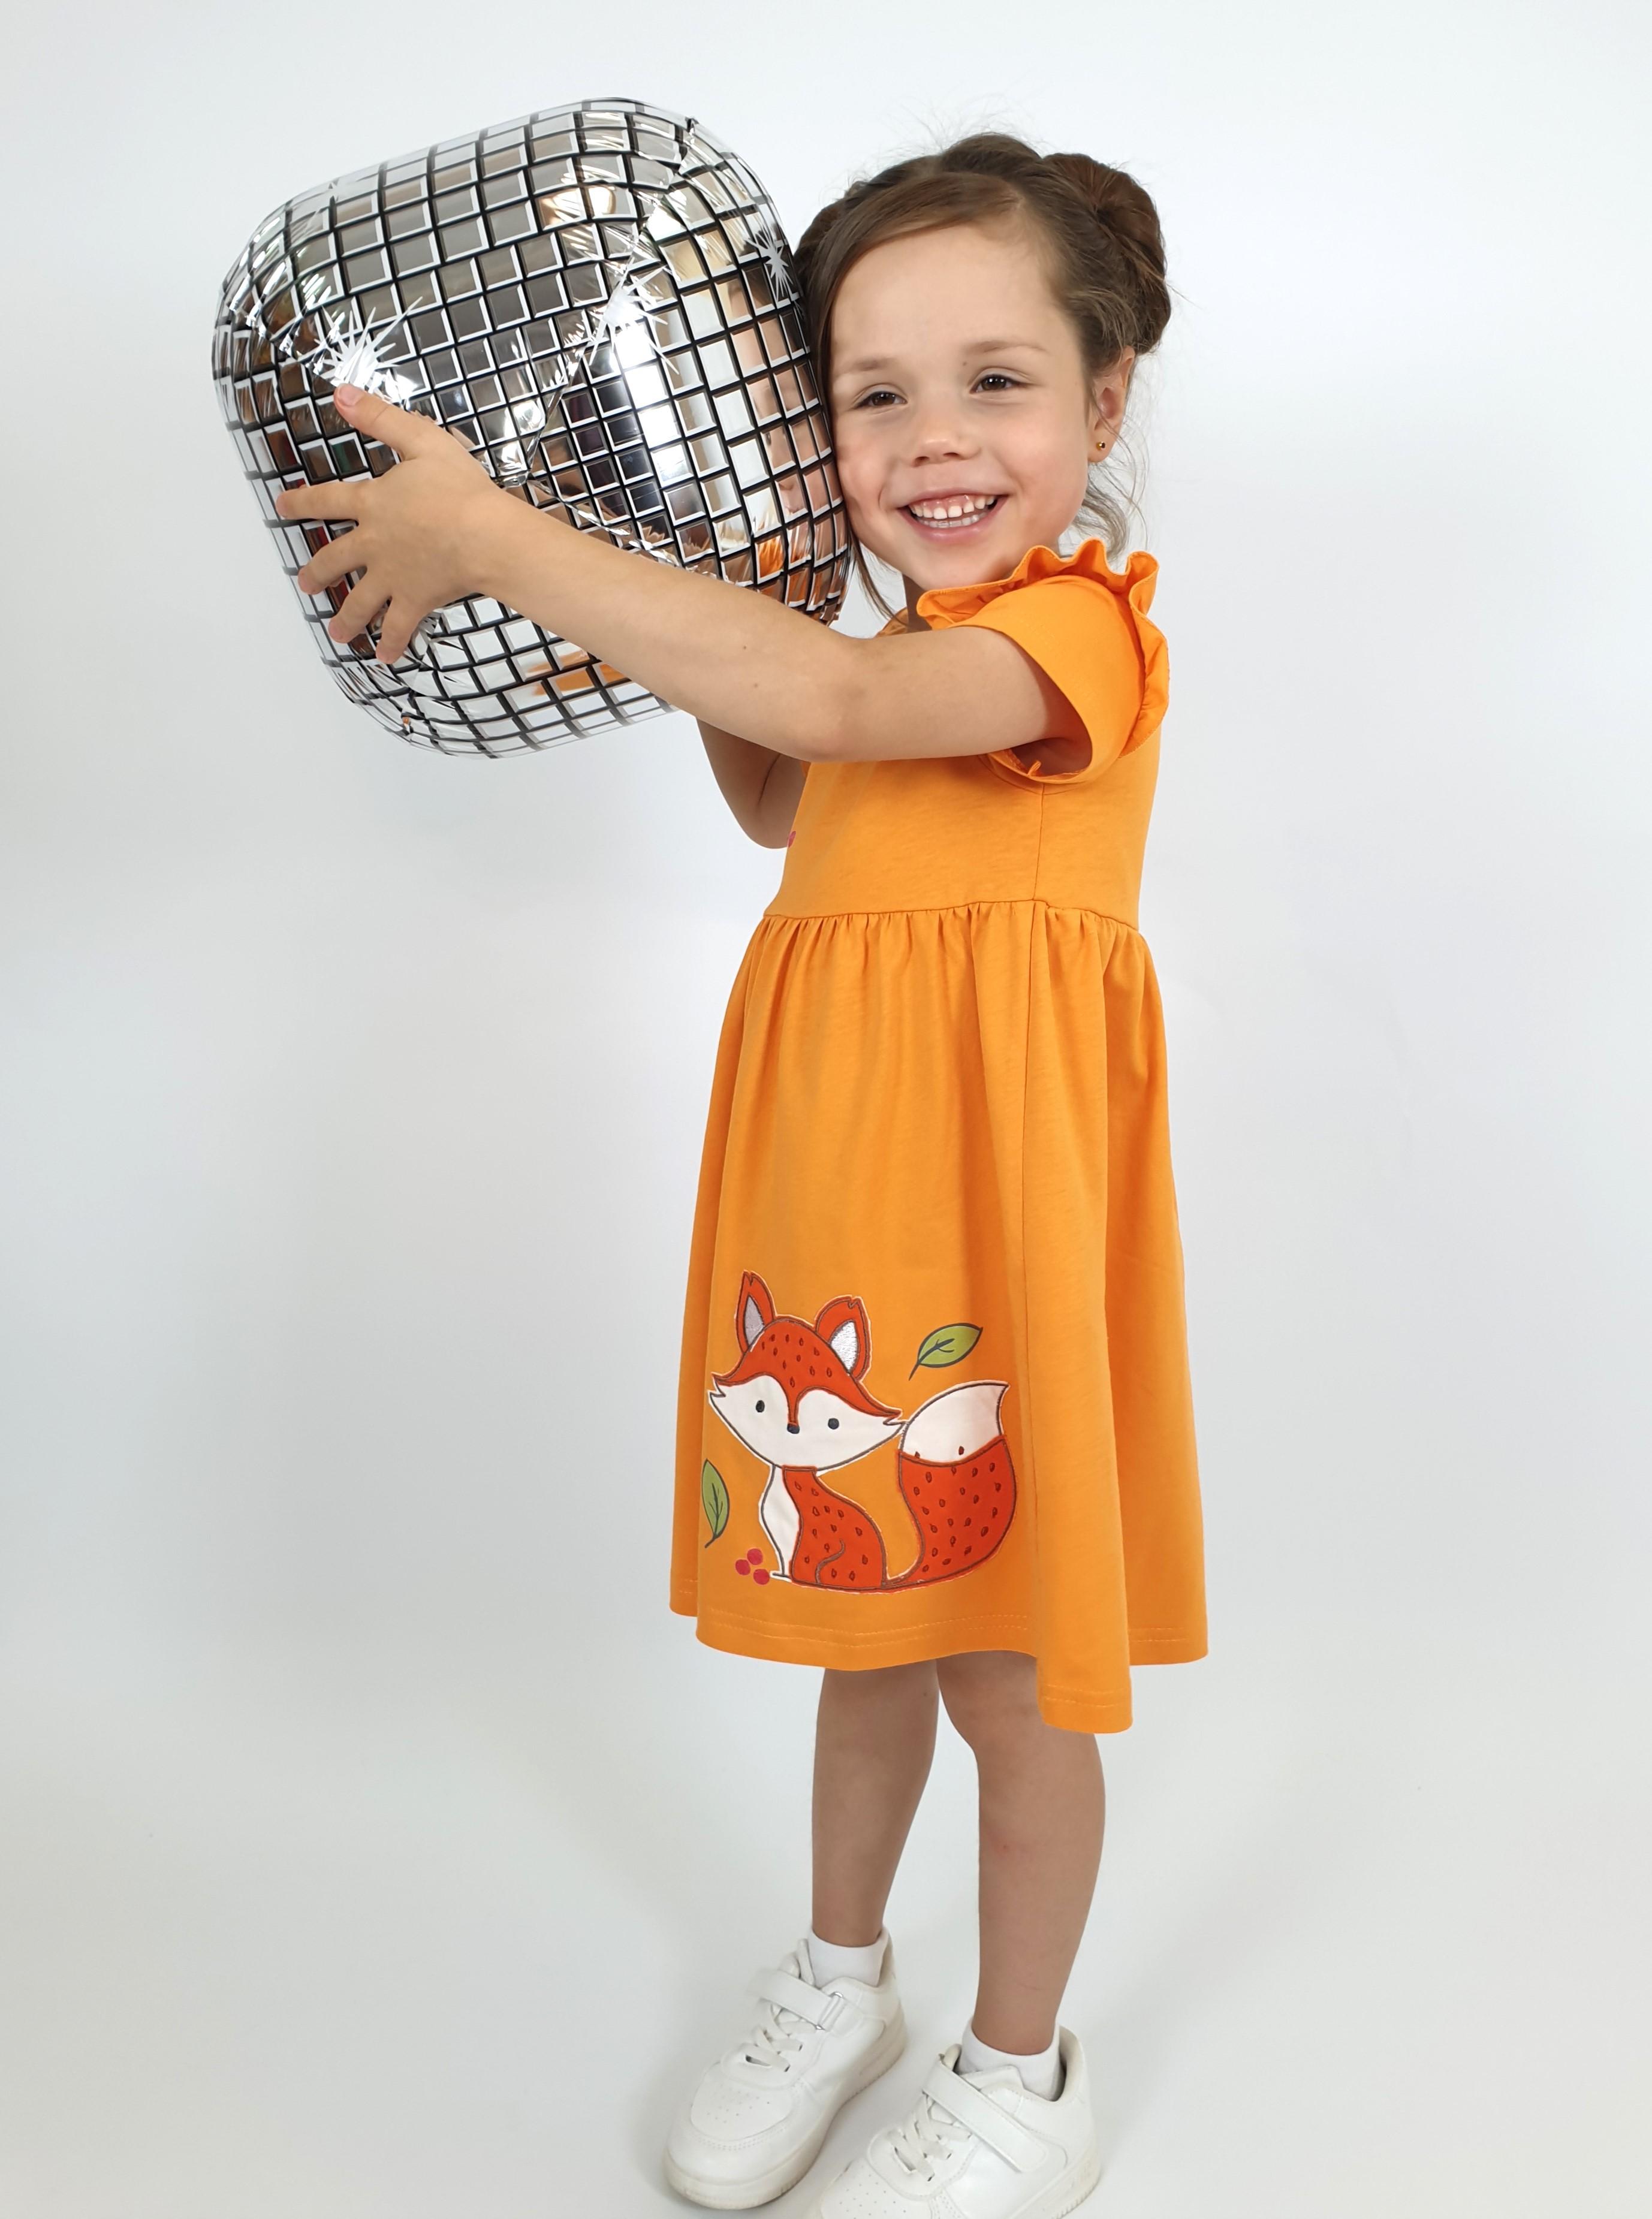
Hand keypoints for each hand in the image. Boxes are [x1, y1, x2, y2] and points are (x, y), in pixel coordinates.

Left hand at [273, 386, 521, 663]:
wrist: (483, 534)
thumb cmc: (460, 489)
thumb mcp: (421, 441)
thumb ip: (380, 419)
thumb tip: (343, 395)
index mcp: (374, 504)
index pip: (328, 500)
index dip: (303, 502)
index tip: (282, 506)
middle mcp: (375, 543)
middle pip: (335, 560)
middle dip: (318, 573)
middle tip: (305, 583)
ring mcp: (393, 575)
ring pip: (360, 601)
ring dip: (347, 618)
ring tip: (337, 632)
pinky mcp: (415, 600)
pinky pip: (398, 627)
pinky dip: (391, 643)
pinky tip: (383, 657)